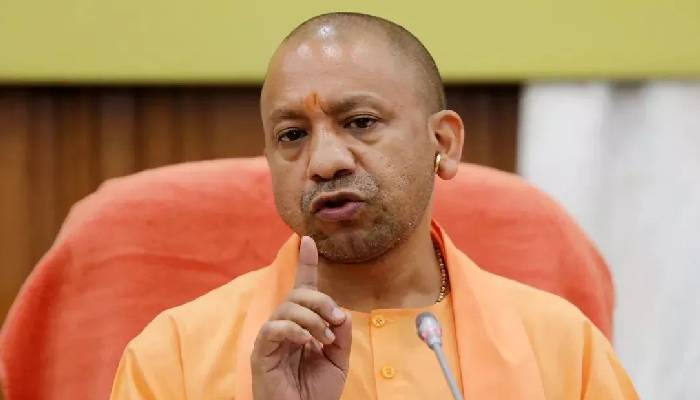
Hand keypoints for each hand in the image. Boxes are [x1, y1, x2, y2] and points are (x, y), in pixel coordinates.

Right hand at [251, 236, 351, 399]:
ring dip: (312, 319)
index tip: (308, 240)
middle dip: (321, 300)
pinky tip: (307, 343)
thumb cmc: (315, 392)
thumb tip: (338, 312)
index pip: (303, 289)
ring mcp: (271, 338)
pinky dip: (294, 330)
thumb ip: (340, 334)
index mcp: (302, 325)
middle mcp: (284, 326)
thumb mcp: (337, 360)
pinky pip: (273, 328)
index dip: (306, 264)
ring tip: (324, 340)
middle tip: (336, 319)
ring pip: (287, 308)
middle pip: (298, 294)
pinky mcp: (261, 352)